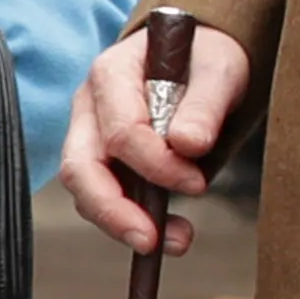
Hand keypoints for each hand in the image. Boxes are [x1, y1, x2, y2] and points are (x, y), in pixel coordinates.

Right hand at [57, 19, 245, 255]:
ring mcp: (92, 136)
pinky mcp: (105, 162)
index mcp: (111, 74)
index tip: (197, 183)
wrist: (201, 57)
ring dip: (124, 223)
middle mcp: (91, 107)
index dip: (157, 166)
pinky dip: (134, 220)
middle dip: (113, 210)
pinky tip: (171, 233)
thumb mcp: (219, 70)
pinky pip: (106, 198)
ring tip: (176, 241)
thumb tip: (189, 145)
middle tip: (150, 240)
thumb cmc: (206, 57)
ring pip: (85, 190)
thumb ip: (205, 105)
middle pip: (80, 167)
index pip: (120, 132)